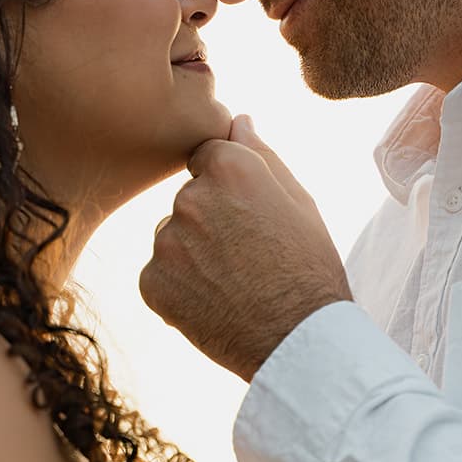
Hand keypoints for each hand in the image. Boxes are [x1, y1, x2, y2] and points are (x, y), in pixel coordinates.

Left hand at [139, 115, 351, 380]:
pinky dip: (180, 287)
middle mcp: (191, 197)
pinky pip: (160, 273)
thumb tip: (238, 120)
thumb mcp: (300, 202)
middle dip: (210, 220)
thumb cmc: (310, 268)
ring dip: (192, 254)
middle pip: (189, 198)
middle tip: (247, 256)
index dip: (230, 188)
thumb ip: (262, 155)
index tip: (249, 216)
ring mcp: (167, 241)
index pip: (206, 156)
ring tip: (232, 283)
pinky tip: (213, 302)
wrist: (299, 341)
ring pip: (173, 236)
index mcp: (229, 168)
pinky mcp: (152, 281)